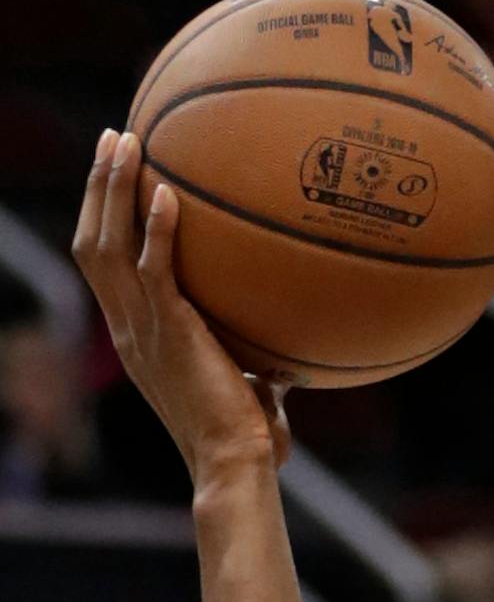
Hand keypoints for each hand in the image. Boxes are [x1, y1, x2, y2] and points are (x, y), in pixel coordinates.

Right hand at [71, 130, 289, 486]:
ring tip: (125, 142)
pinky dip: (156, 229)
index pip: (103, 263)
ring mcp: (141, 329)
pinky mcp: (168, 333)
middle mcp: (126, 326)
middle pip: (90, 240)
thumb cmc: (244, 434)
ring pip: (106, 245)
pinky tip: (169, 194)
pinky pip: (155, 270)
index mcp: (136, 334)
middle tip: (113, 138)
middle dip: (97, 186)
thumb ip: (257, 362)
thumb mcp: (246, 384)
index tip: (117, 176)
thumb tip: (295, 355)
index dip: (103, 216)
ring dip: (112, 190)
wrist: (233, 462)